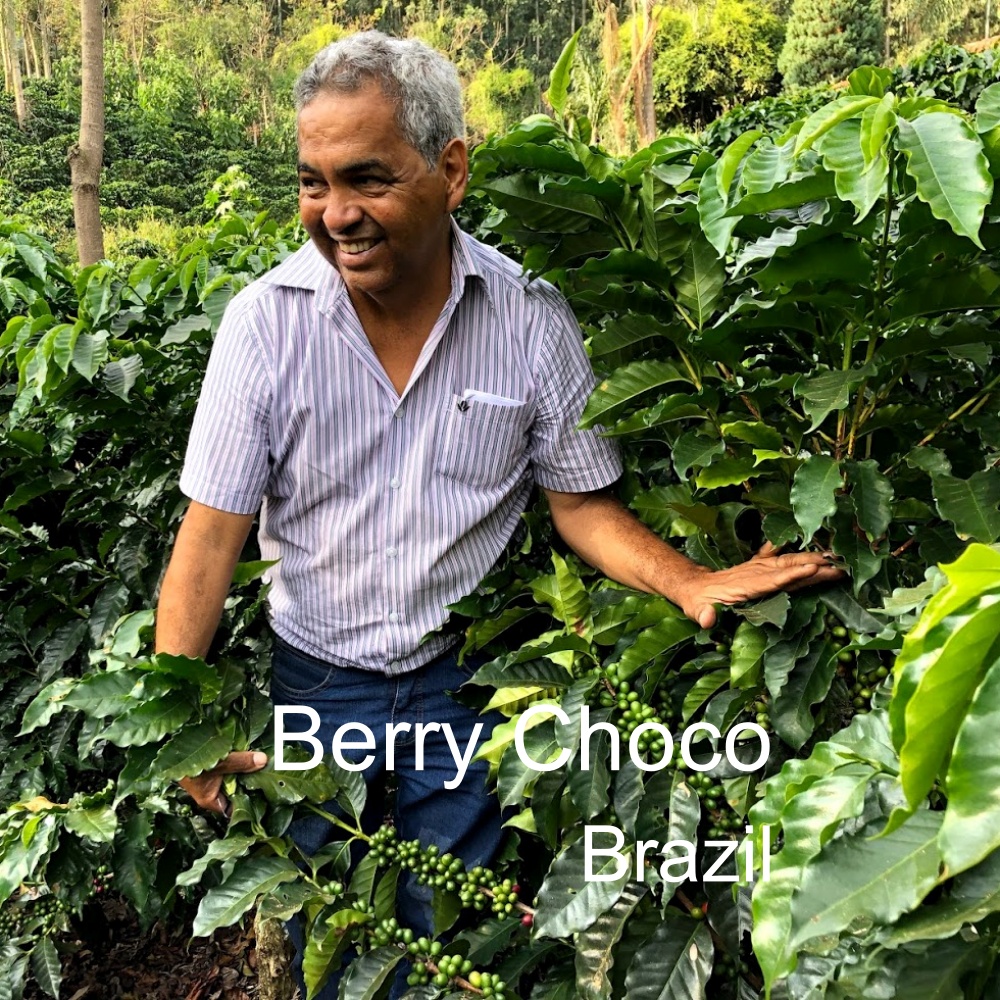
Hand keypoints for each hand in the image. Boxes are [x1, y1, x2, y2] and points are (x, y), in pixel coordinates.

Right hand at [178, 750, 267, 816]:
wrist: (170, 747)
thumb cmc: (192, 760)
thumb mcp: (221, 762)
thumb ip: (242, 763)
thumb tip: (264, 761)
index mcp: (211, 800)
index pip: (234, 809)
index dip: (250, 801)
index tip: (266, 792)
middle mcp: (210, 794)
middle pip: (235, 792)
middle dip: (249, 783)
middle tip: (268, 775)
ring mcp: (209, 782)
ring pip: (232, 780)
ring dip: (243, 772)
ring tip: (262, 765)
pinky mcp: (208, 771)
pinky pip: (227, 770)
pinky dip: (236, 764)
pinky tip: (249, 756)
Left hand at [677, 542, 844, 628]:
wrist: (693, 586)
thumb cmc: (698, 602)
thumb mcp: (697, 610)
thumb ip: (704, 615)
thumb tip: (707, 620)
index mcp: (745, 585)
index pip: (773, 580)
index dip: (793, 575)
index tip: (813, 569)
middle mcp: (755, 572)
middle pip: (788, 568)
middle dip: (814, 566)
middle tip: (840, 566)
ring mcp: (758, 567)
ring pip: (789, 560)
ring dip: (812, 558)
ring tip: (836, 558)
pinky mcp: (759, 566)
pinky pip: (780, 556)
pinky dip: (795, 551)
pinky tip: (812, 546)